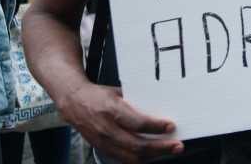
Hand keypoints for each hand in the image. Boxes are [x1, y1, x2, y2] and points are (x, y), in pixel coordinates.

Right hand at [56, 83, 183, 163]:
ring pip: (132, 157)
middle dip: (161, 147)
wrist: (74, 102)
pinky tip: (151, 154)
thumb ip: (136, 103)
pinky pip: (124, 159)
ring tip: (168, 149)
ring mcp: (104, 142)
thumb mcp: (118, 93)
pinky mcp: (103, 149)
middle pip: (137, 145)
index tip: (171, 126)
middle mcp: (107, 129)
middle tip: (176, 145)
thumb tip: (158, 108)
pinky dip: (140, 158)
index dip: (157, 127)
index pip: (138, 124)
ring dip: (153, 155)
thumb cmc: (97, 96)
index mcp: (112, 111)